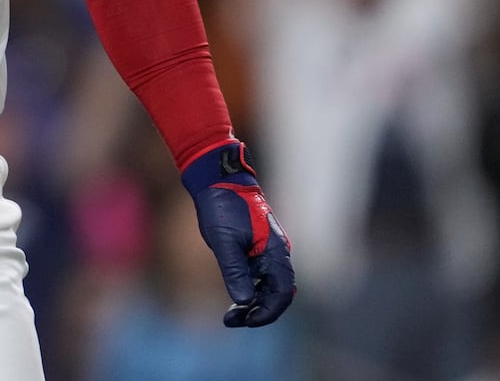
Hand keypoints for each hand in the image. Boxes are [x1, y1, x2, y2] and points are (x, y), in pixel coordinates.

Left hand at [180, 140, 294, 326]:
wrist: (217, 179)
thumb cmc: (222, 206)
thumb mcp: (224, 241)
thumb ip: (235, 270)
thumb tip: (244, 301)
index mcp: (275, 250)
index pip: (283, 291)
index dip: (268, 311)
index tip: (248, 321)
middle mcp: (276, 252)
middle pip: (278, 293)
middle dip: (259, 311)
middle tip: (232, 321)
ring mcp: (268, 250)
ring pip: (269, 286)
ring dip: (254, 303)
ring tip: (231, 316)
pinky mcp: (257, 248)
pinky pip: (261, 276)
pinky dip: (250, 290)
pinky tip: (235, 298)